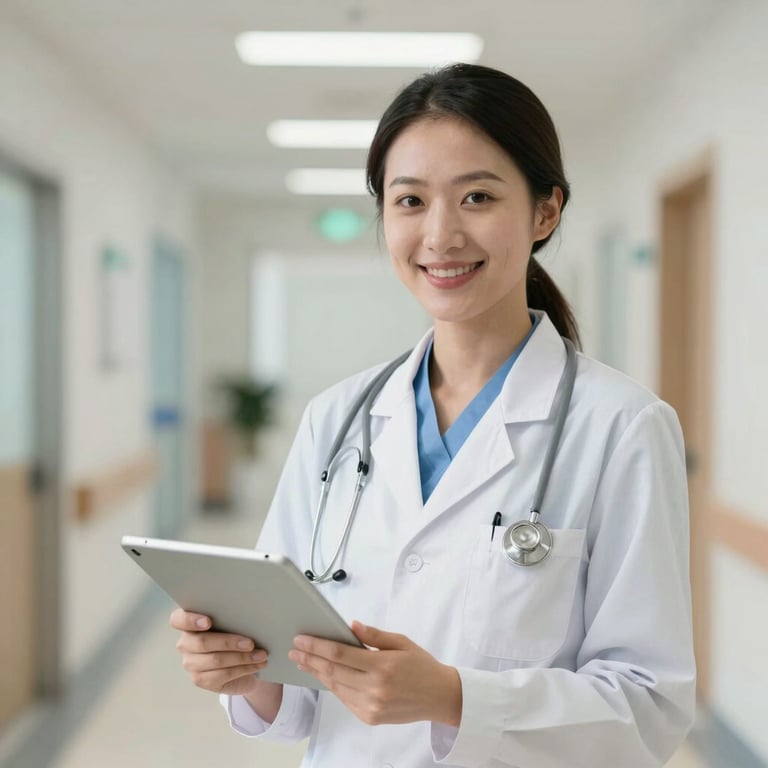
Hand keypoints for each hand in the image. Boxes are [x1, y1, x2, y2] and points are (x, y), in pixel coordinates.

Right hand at [170, 608, 269, 695]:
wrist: (243, 661)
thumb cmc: (237, 633)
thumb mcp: (234, 622)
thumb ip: (232, 617)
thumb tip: (248, 614)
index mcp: (189, 624)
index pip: (178, 619)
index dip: (190, 620)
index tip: (208, 621)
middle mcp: (185, 643)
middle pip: (201, 642)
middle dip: (229, 642)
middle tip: (251, 643)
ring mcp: (191, 663)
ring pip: (215, 660)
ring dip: (242, 658)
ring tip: (261, 655)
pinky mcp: (201, 680)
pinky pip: (223, 675)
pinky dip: (243, 669)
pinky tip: (257, 665)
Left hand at [288, 621, 461, 726]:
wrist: (440, 697)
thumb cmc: (422, 665)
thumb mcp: (401, 642)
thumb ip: (374, 635)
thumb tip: (350, 626)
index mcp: (382, 666)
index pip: (340, 653)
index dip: (317, 646)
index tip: (301, 639)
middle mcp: (374, 688)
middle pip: (332, 671)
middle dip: (310, 659)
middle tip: (294, 650)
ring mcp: (371, 706)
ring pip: (336, 687)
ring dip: (317, 673)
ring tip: (303, 662)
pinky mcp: (370, 717)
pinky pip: (345, 699)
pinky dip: (332, 686)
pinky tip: (324, 675)